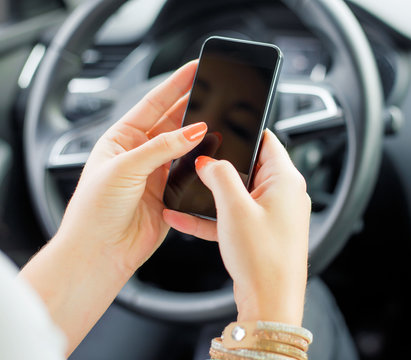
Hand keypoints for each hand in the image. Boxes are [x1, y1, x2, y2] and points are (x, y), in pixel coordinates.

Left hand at [58, 60, 205, 274]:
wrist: (100, 251)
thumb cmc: (95, 211)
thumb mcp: (124, 168)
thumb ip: (161, 148)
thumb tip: (192, 130)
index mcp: (121, 139)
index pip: (152, 104)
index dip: (174, 85)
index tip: (194, 70)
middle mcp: (139, 153)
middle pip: (172, 121)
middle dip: (193, 105)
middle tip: (215, 91)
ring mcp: (155, 173)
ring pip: (184, 146)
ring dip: (200, 135)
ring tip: (219, 121)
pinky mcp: (170, 193)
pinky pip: (190, 171)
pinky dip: (202, 163)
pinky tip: (213, 154)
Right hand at [164, 130, 310, 325]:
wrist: (271, 303)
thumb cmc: (264, 259)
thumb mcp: (234, 208)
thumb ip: (220, 176)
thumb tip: (208, 161)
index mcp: (286, 179)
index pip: (266, 140)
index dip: (242, 133)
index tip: (220, 131)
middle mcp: (285, 194)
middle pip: (250, 166)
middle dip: (223, 166)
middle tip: (197, 162)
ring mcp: (275, 215)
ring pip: (240, 194)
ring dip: (214, 194)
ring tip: (186, 192)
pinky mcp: (264, 233)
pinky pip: (236, 217)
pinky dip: (214, 217)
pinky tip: (185, 219)